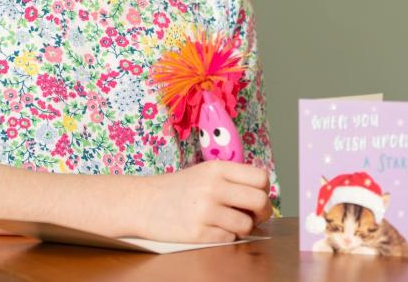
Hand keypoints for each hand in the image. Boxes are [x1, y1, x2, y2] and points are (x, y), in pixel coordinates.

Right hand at [135, 161, 271, 242]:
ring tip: (229, 224)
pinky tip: (213, 230)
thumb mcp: (205, 173)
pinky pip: (228, 239)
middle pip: (260, 201)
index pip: (261, 177)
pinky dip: (225, 237)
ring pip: (246, 225)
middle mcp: (213, 187)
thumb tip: (263, 195)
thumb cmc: (177, 189)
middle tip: (254, 217)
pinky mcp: (198, 233)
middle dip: (262, 213)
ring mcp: (205, 210)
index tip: (257, 197)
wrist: (142, 202)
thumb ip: (232, 180)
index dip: (264, 190)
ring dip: (243, 228)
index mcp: (217, 169)